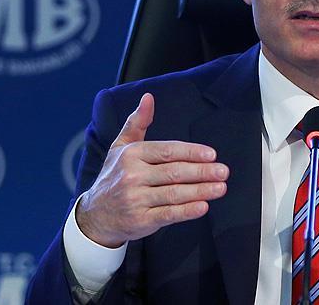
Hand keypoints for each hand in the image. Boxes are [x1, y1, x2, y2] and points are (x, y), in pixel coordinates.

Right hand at [76, 93, 228, 247]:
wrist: (95, 215)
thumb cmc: (114, 176)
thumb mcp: (120, 147)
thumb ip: (137, 122)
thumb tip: (148, 98)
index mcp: (131, 155)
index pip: (166, 151)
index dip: (191, 152)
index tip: (211, 154)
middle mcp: (132, 176)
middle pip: (174, 172)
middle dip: (202, 172)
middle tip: (223, 171)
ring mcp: (136, 199)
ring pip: (174, 193)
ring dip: (201, 191)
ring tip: (220, 187)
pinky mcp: (141, 220)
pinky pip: (168, 214)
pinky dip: (187, 211)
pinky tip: (203, 206)